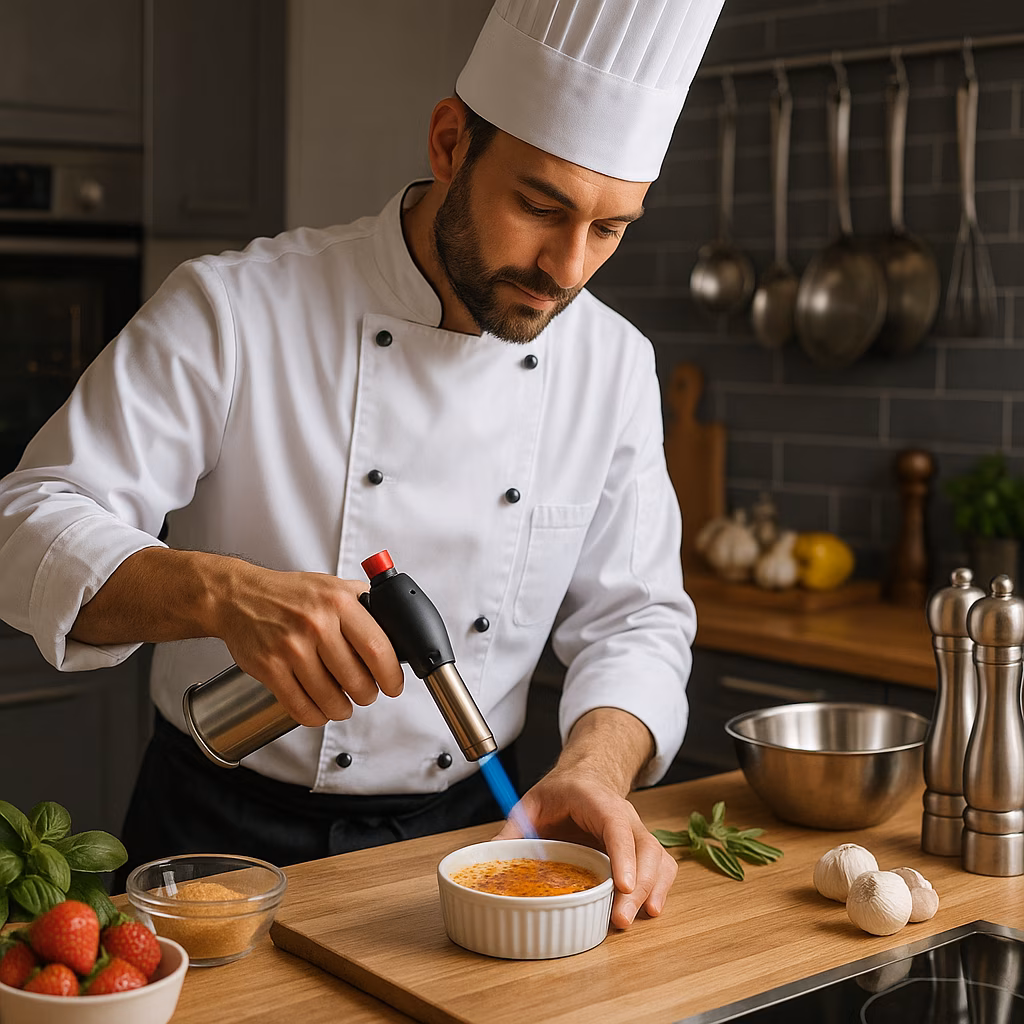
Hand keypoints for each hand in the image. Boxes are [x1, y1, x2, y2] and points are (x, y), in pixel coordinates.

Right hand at [214, 561, 404, 725]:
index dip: (391, 676)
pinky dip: (315, 716)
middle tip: (366, 694)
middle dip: (367, 695)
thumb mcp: (333, 587)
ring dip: (342, 709)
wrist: (240, 597)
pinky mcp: (269, 668)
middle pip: (356, 680)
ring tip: (343, 705)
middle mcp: (316, 624)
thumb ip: (364, 606)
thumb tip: (397, 631)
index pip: (378, 648)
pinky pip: (300, 707)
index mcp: (338, 602)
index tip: (393, 686)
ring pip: (330, 699)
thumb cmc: (290, 594)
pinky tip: (320, 710)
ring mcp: (291, 648)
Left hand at [491, 765, 676, 929]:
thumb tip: (488, 855)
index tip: (621, 885)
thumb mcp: (531, 804)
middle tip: (620, 918)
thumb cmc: (560, 792)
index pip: (616, 825)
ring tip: (632, 919)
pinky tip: (650, 910)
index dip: (622, 855)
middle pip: (644, 847)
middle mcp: (623, 815)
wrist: (584, 777)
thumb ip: (512, 830)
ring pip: (657, 858)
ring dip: (651, 890)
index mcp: (596, 800)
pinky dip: (660, 887)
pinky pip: (661, 865)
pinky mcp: (641, 846)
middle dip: (637, 885)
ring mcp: (636, 830)